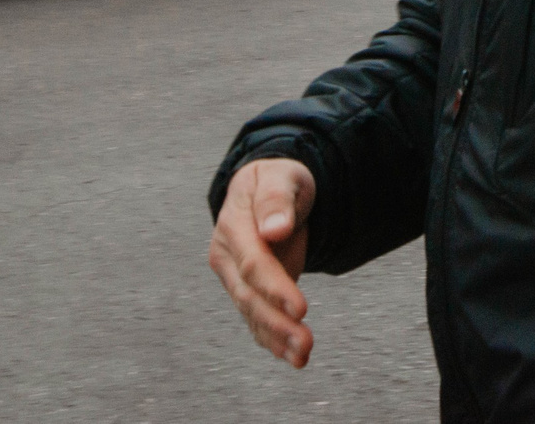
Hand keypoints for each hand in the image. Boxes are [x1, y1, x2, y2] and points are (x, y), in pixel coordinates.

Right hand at [209, 157, 317, 367]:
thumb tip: (274, 229)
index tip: (301, 308)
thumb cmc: (277, 179)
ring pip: (253, 313)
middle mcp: (228, 257)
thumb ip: (276, 200)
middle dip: (277, 322)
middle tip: (306, 342)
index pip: (253, 263)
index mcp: (233, 226)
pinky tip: (293, 357)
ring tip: (302, 357)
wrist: (271, 190)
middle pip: (250, 296)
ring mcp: (236, 277)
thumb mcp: (280, 176)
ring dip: (277, 338)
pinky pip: (258, 319)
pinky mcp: (250, 291)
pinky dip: (274, 340)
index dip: (275, 287)